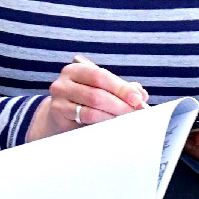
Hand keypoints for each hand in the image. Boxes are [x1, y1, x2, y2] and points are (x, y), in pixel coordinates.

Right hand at [26, 57, 146, 141]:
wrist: (58, 118)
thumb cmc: (84, 100)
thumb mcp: (101, 89)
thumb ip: (120, 89)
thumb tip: (141, 94)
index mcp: (75, 70)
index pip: (100, 76)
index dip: (121, 87)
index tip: (138, 99)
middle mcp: (63, 83)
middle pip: (97, 94)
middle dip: (120, 105)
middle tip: (136, 114)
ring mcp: (59, 102)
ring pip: (91, 111)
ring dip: (113, 117)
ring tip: (127, 121)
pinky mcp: (59, 120)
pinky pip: (84, 123)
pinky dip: (102, 125)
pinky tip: (113, 128)